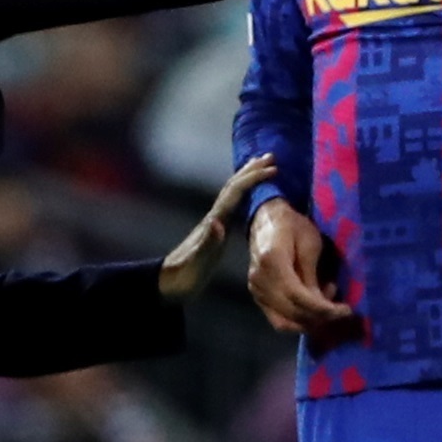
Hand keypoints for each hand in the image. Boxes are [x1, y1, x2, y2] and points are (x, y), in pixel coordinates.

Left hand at [159, 155, 276, 302]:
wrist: (168, 284)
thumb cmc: (184, 276)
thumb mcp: (197, 263)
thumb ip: (208, 243)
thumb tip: (218, 223)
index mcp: (214, 222)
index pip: (235, 192)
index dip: (253, 178)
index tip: (273, 169)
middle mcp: (214, 218)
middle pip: (233, 186)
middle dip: (251, 170)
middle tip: (270, 157)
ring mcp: (214, 224)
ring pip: (232, 193)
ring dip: (246, 178)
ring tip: (260, 167)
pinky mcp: (215, 232)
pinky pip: (233, 206)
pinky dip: (243, 194)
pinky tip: (248, 197)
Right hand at [247, 198, 352, 331]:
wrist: (266, 220)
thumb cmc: (292, 225)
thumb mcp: (309, 243)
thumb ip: (312, 274)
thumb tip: (321, 303)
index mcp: (272, 260)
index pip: (297, 295)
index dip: (322, 308)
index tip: (345, 311)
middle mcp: (259, 280)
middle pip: (291, 312)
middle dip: (321, 318)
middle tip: (342, 312)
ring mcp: (255, 290)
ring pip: (284, 322)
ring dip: (310, 322)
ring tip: (328, 307)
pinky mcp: (257, 296)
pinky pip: (278, 320)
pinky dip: (298, 321)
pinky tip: (313, 310)